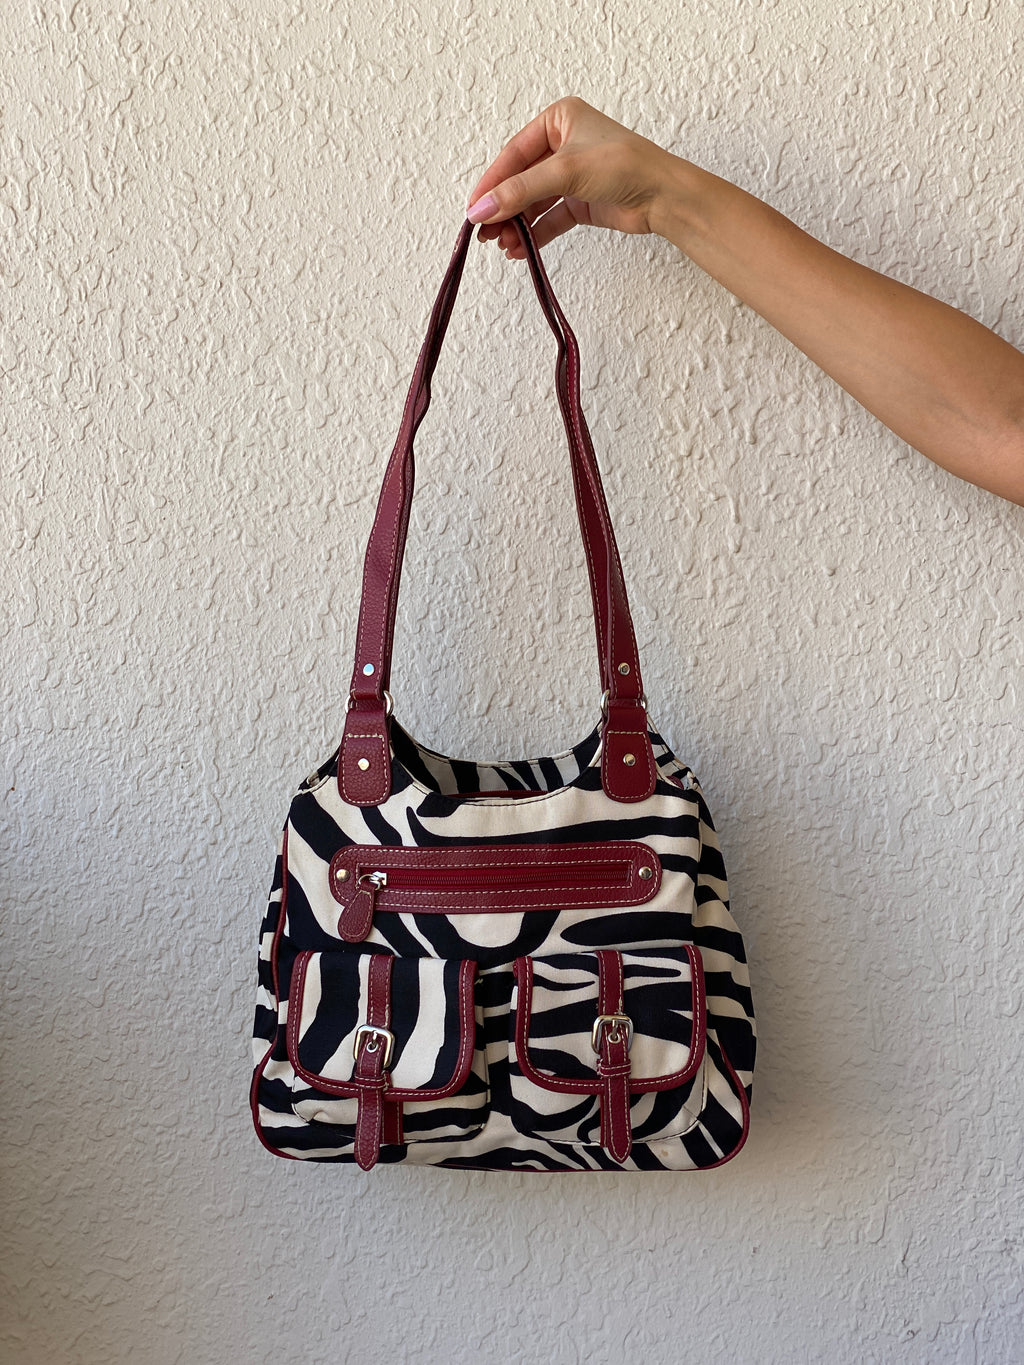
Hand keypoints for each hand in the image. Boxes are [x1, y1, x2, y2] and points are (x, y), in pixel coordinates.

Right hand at [465, 96, 675, 256]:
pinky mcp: (581, 202)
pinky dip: (534, 234)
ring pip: (534, 201)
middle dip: (502, 207)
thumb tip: (481, 209)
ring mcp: (572, 175)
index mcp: (559, 120)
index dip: (492, 183)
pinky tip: (519, 249)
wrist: (663, 196)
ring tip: (501, 244)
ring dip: (516, 224)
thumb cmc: (624, 165)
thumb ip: (519, 192)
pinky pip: (549, 218)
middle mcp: (564, 144)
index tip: (473, 208)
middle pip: (521, 179)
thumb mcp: (564, 172)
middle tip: (482, 231)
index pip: (514, 154)